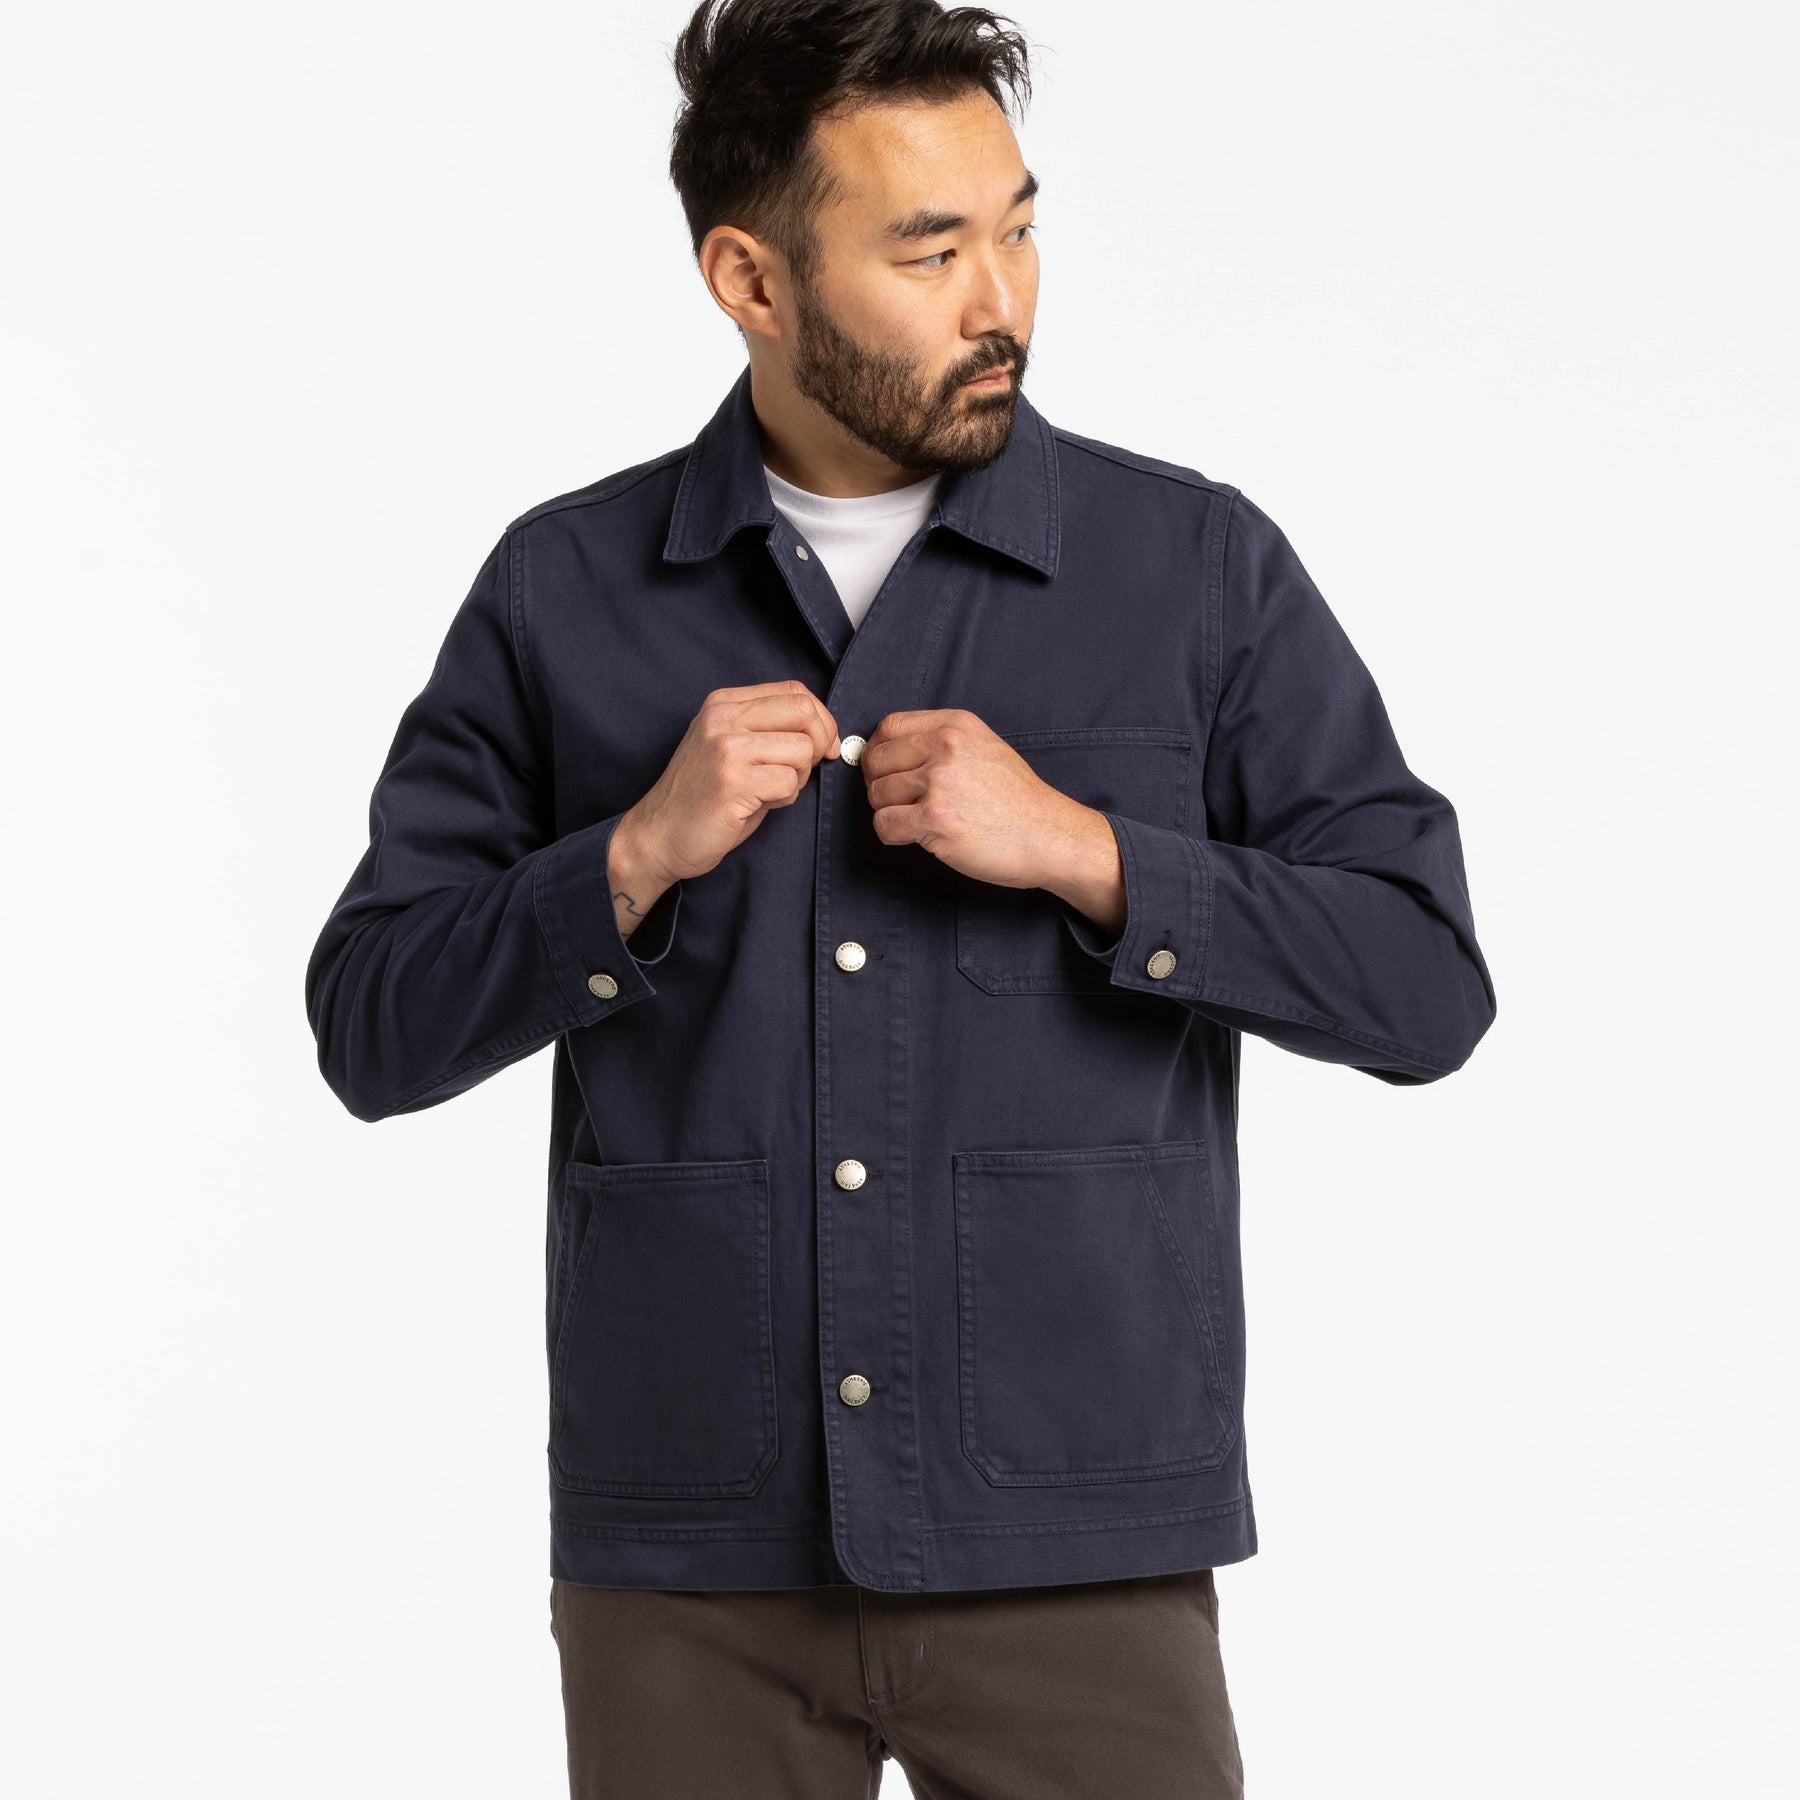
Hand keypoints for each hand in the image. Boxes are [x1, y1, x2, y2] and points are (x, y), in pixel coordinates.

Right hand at [618, 680, 839, 889]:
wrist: (659, 834)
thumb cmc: (703, 796)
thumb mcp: (731, 746)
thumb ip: (769, 730)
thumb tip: (825, 733)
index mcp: (724, 704)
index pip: (794, 691)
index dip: (820, 719)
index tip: (822, 746)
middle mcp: (723, 719)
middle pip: (804, 712)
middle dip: (820, 742)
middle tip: (804, 769)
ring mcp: (726, 749)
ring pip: (801, 750)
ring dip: (797, 777)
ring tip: (769, 791)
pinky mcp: (732, 782)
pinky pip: (788, 783)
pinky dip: (785, 798)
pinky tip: (759, 804)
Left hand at [857, 709, 1092, 889]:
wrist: (1049, 835)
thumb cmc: (1018, 800)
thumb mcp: (984, 748)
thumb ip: (941, 743)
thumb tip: (887, 752)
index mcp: (956, 725)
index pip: (889, 726)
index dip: (880, 751)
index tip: (887, 770)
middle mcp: (946, 746)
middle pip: (876, 761)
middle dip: (880, 785)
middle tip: (902, 802)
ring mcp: (939, 782)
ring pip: (877, 794)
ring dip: (889, 812)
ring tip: (918, 820)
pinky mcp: (935, 818)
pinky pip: (884, 824)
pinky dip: (892, 835)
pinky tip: (917, 836)